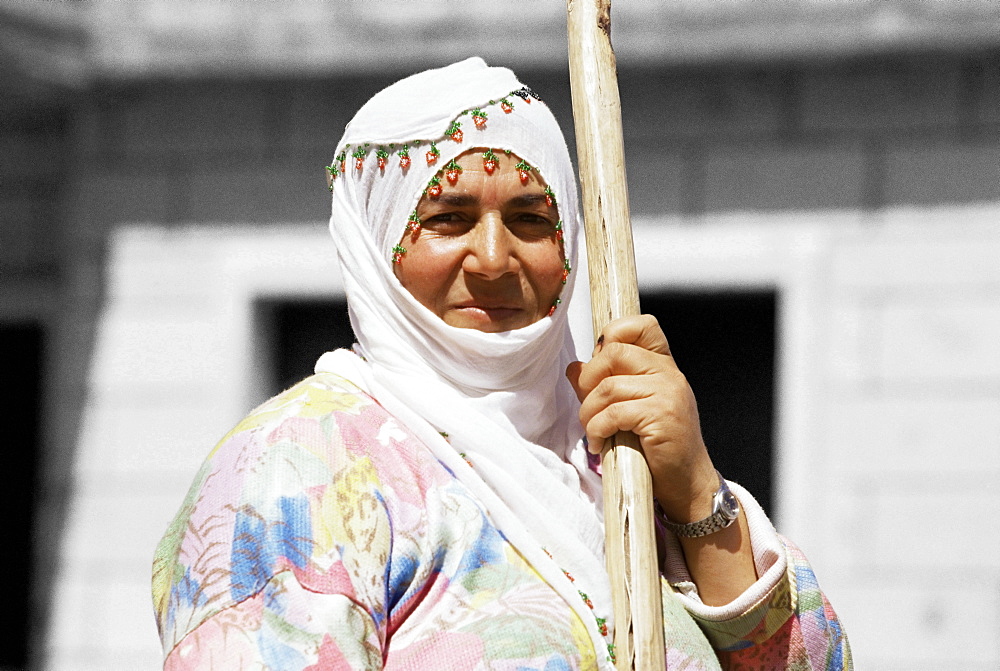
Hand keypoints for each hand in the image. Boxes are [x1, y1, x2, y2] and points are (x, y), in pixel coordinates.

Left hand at [565, 315, 718, 523]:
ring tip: (593, 431)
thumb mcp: (629, 409)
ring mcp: (668, 393)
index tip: (600, 367)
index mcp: (663, 366)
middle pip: (614, 352)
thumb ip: (602, 385)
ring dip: (589, 412)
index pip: (642, 325)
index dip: (613, 335)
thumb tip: (575, 368)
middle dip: (589, 380)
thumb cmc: (658, 447)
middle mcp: (669, 373)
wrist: (687, 483)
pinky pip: (613, 412)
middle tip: (589, 406)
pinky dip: (597, 429)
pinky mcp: (661, 416)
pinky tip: (600, 444)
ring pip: (608, 386)